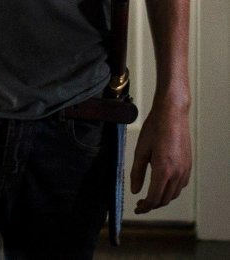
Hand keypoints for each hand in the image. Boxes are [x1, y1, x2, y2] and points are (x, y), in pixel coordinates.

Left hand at [130, 99, 191, 213]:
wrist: (172, 113)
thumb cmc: (155, 128)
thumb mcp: (140, 150)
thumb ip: (137, 172)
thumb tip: (135, 191)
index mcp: (163, 170)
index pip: (154, 198)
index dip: (145, 207)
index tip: (137, 209)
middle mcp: (177, 172)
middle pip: (165, 199)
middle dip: (152, 205)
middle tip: (141, 203)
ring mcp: (185, 169)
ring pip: (174, 194)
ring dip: (162, 198)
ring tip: (150, 195)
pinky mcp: (188, 165)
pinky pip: (181, 185)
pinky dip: (171, 189)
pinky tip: (163, 184)